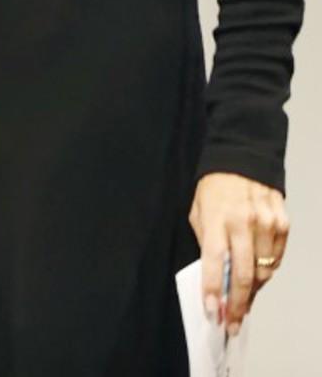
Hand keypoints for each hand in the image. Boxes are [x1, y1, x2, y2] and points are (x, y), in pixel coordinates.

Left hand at [191, 171, 289, 334]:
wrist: (242, 160)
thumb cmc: (214, 188)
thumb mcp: (198, 211)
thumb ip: (206, 242)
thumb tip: (214, 277)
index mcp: (217, 219)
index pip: (214, 262)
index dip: (213, 290)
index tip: (212, 311)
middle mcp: (244, 222)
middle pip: (244, 274)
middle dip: (237, 303)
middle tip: (232, 322)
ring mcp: (267, 224)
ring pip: (264, 271)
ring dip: (253, 291)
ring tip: (242, 302)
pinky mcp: (283, 224)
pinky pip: (276, 258)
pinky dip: (267, 272)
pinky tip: (258, 278)